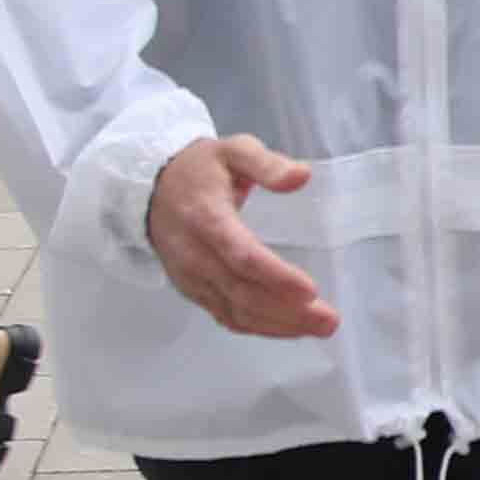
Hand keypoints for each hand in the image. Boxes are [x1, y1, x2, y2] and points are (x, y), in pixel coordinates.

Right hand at [146, 135, 333, 337]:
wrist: (149, 188)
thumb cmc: (199, 169)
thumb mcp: (232, 150)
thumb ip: (266, 163)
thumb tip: (301, 176)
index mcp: (207, 219)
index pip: (241, 256)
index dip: (275, 276)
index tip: (311, 290)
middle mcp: (195, 255)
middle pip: (242, 292)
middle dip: (287, 311)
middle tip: (329, 320)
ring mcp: (191, 278)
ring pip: (235, 312)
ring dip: (279, 325)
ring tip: (321, 328)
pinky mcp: (193, 290)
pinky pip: (226, 316)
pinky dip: (259, 328)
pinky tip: (290, 329)